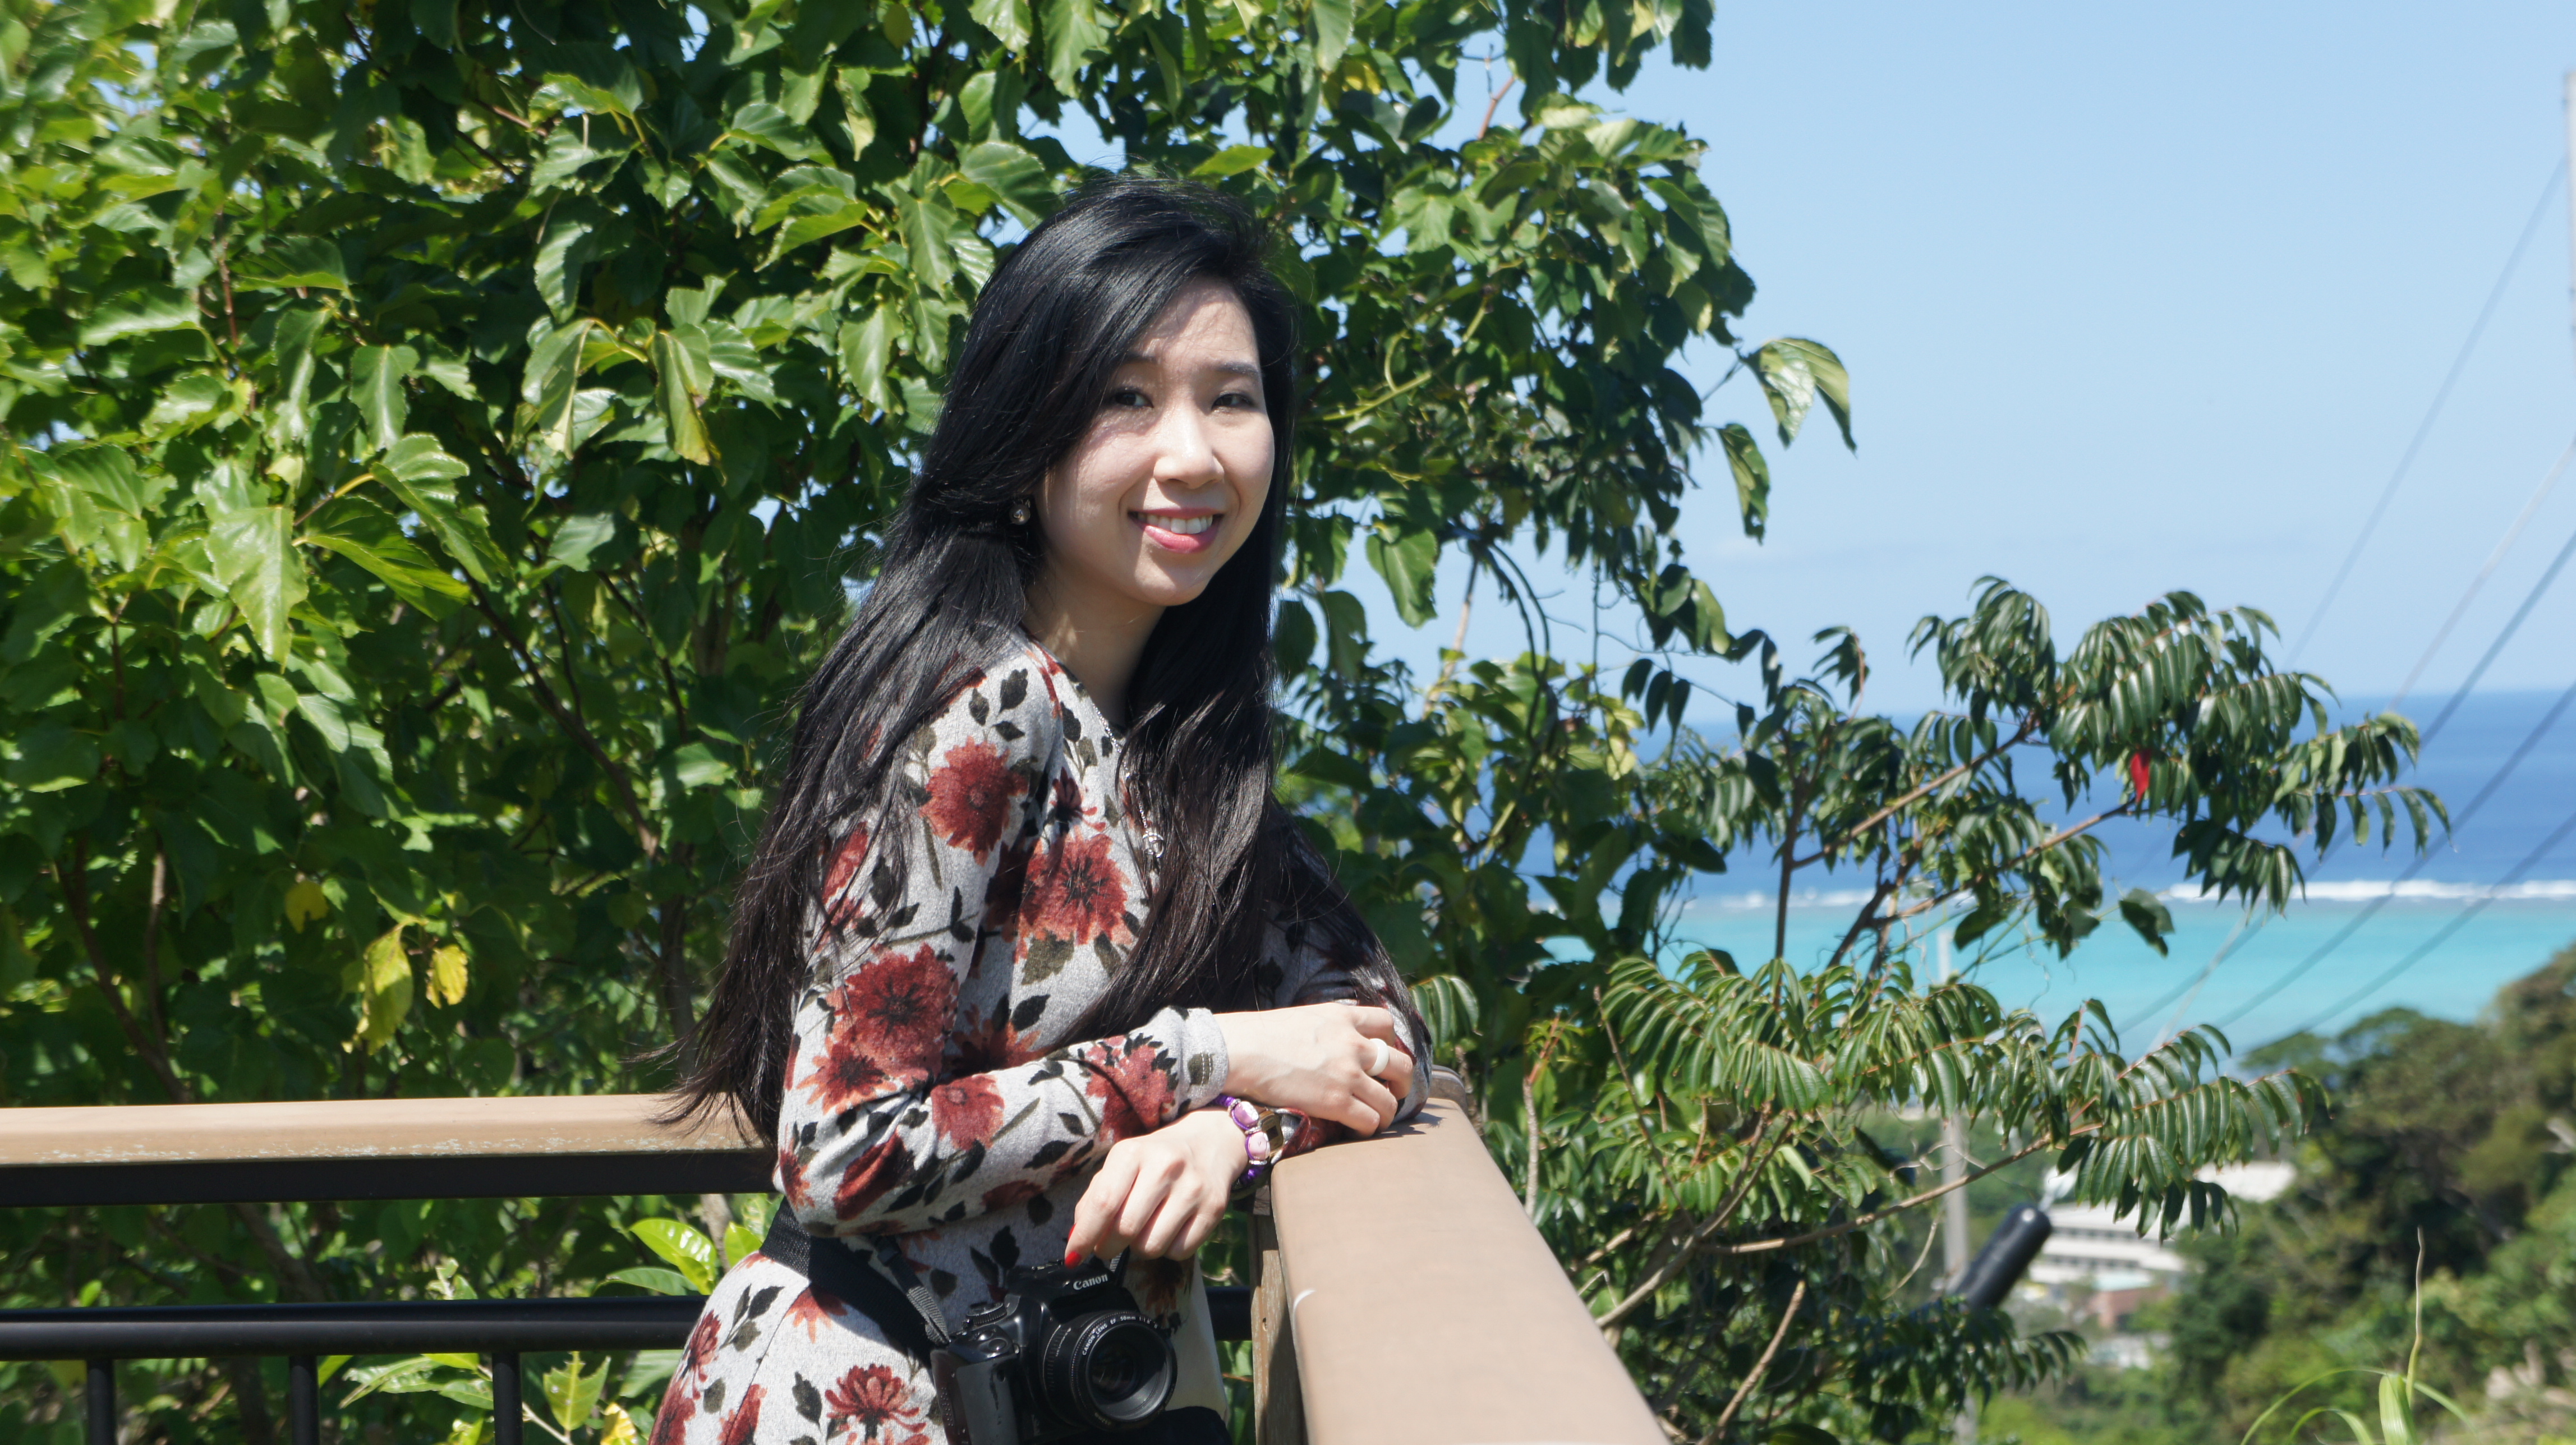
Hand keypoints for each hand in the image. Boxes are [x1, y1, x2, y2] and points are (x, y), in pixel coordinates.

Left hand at [1065, 1108, 1246, 1264]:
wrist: (1209, 1142)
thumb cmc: (1153, 1160)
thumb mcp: (1120, 1165)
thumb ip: (1094, 1199)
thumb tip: (1078, 1240)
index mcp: (1133, 1152)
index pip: (1103, 1203)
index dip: (1085, 1236)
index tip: (1074, 1256)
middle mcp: (1165, 1167)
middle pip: (1126, 1230)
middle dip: (1109, 1247)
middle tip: (1109, 1245)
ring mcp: (1193, 1188)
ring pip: (1152, 1247)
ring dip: (1140, 1248)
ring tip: (1145, 1230)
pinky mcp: (1214, 1209)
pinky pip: (1179, 1252)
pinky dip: (1168, 1249)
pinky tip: (1170, 1229)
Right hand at [1212, 1003, 1414, 1134]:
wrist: (1239, 1050)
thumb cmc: (1259, 1035)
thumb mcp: (1303, 1017)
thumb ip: (1326, 1027)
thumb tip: (1329, 1039)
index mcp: (1342, 1017)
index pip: (1386, 1023)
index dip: (1390, 1042)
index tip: (1383, 1056)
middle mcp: (1352, 1043)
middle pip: (1400, 1063)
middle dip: (1402, 1081)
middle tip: (1393, 1090)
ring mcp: (1347, 1074)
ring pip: (1390, 1099)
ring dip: (1387, 1111)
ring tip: (1376, 1117)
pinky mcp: (1335, 1102)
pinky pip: (1370, 1121)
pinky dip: (1369, 1128)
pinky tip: (1357, 1130)